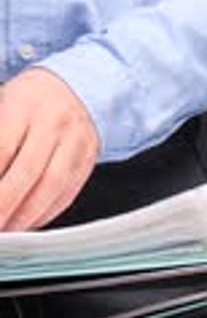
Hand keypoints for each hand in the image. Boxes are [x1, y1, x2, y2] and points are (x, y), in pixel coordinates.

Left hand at [0, 68, 99, 230]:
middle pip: (28, 172)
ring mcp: (75, 144)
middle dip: (5, 203)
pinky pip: (67, 194)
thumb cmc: (31, 101)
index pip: (3, 150)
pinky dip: (46, 213)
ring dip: (27, 215)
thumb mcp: (4, 107)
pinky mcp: (87, 161)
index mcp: (24, 106)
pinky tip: (29, 222)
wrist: (76, 87)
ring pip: (52, 187)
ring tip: (8, 229)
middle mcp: (53, 124)